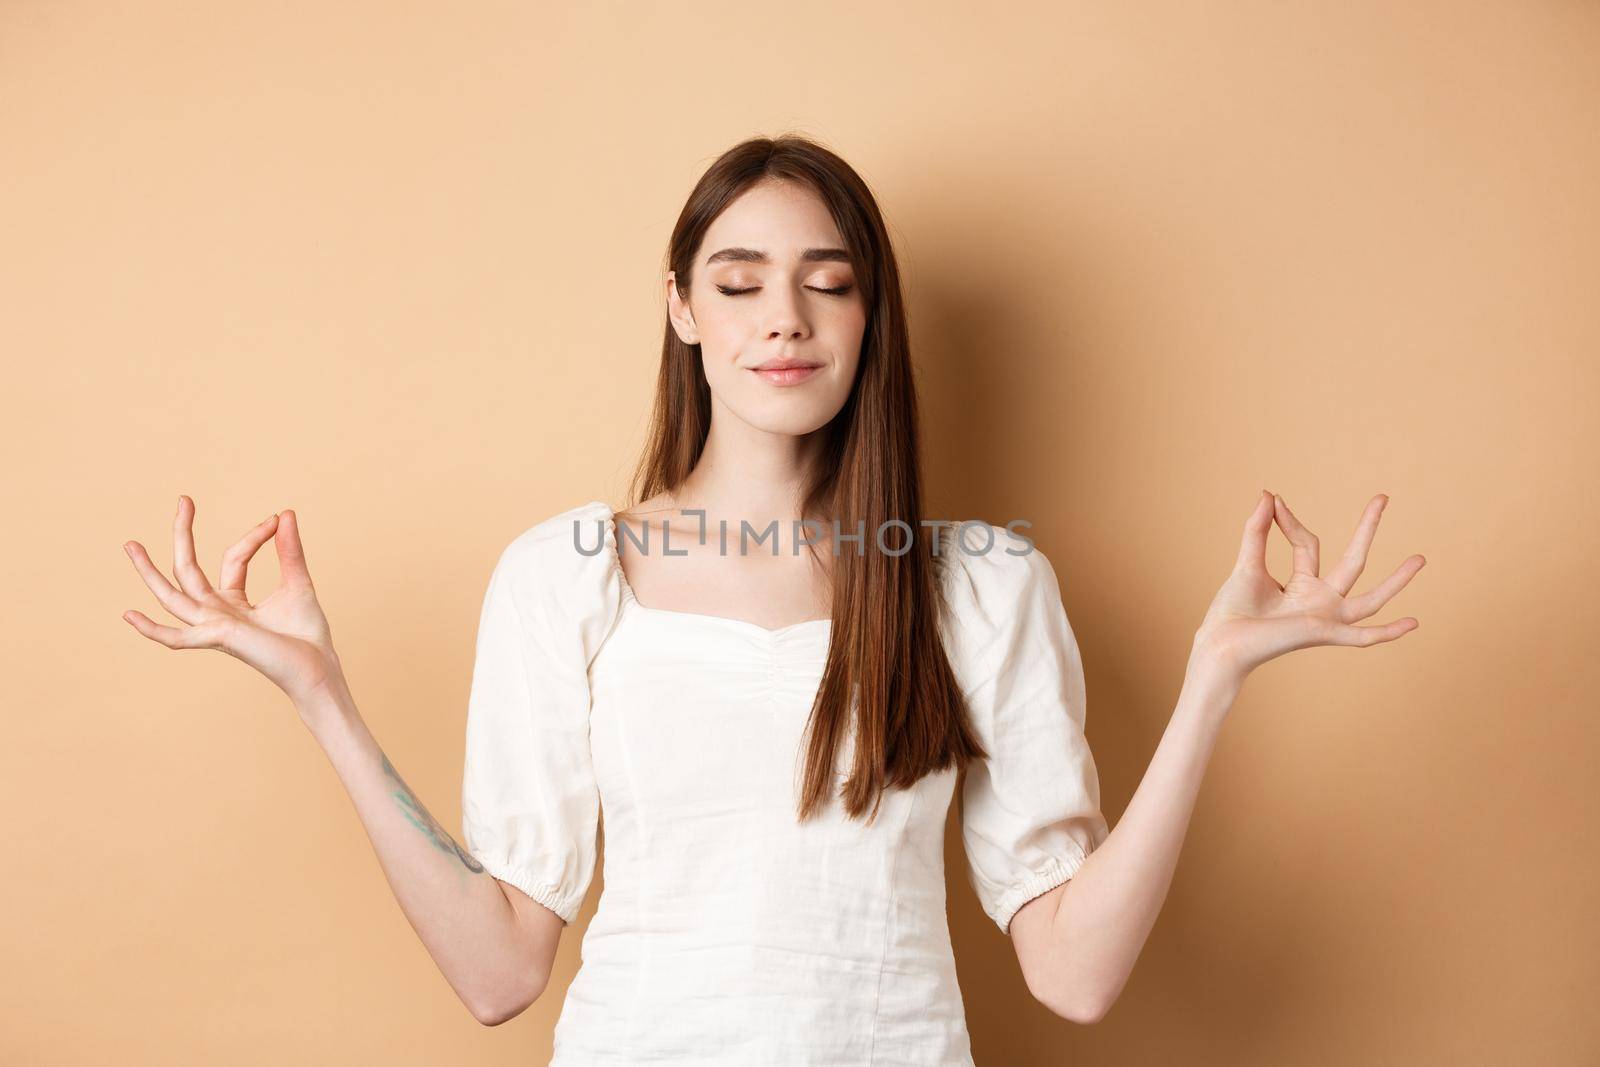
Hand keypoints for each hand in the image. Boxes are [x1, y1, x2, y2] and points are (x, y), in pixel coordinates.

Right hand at [122, 495, 344, 707]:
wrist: (319, 669)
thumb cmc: (308, 635)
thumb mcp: (297, 583)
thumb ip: (288, 551)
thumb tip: (285, 513)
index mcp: (233, 602)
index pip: (233, 558)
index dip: (253, 536)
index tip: (275, 519)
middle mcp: (217, 614)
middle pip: (188, 570)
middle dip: (183, 534)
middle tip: (183, 499)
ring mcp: (213, 627)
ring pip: (172, 596)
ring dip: (149, 571)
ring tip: (130, 545)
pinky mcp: (218, 638)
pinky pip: (178, 637)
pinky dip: (153, 630)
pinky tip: (130, 616)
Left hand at [1192, 491, 1424, 682]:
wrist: (1221, 642)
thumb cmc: (1232, 611)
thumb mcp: (1247, 563)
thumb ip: (1257, 530)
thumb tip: (1267, 493)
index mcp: (1301, 585)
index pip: (1308, 543)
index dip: (1290, 521)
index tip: (1274, 500)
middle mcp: (1319, 600)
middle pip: (1353, 561)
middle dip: (1367, 529)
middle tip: (1382, 497)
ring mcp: (1325, 617)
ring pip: (1370, 599)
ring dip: (1397, 581)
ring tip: (1421, 558)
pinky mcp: (1322, 632)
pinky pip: (1361, 636)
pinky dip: (1387, 632)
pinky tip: (1413, 623)